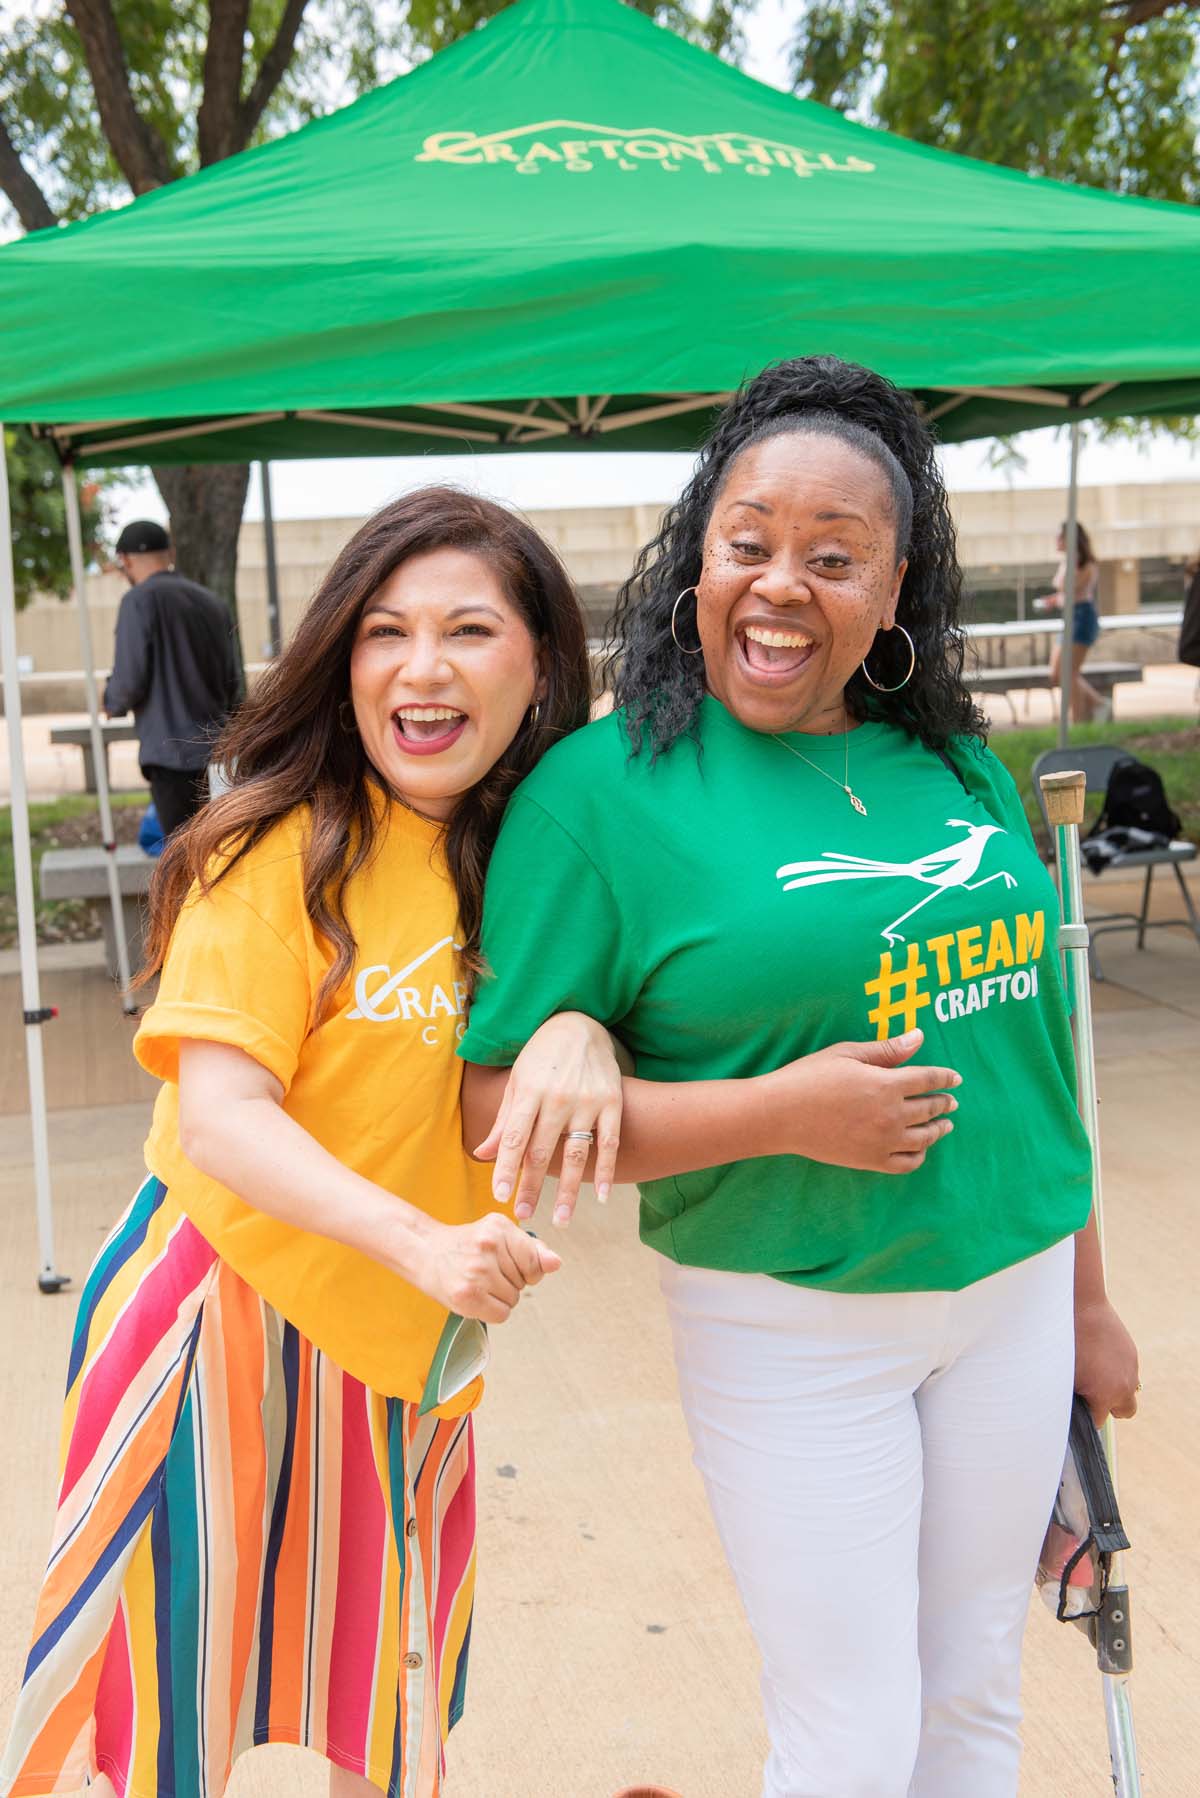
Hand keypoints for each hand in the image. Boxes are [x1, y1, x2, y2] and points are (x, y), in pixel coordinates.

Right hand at [415, 1213, 560, 1323]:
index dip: (527, 1270)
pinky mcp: (467, 1295)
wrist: (425, 1252)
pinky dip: (492, 1311)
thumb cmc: (466, 1245)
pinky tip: (477, 1297)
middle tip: (485, 1270)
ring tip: (478, 1282)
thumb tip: (556, 1263)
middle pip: (524, 1283)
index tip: (507, 1264)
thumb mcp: (500, 1235)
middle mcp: (489, 1247)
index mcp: (500, 1227)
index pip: (536, 1263)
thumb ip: (532, 1249)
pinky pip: (501, 1314)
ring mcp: (477, 1272)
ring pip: (513, 1300)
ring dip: (500, 1297)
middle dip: (510, 1281)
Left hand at [474, 1012, 623, 1225]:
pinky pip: (609, 1143)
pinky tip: (601, 1197)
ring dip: (570, 1190)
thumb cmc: (541, 1057)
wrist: (581, 1024)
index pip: (514, 1137)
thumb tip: (481, 1155)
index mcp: (529, 1091)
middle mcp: (558, 1098)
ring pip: (577, 1153)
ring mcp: (587, 1101)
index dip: (506, 1168)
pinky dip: (606, 1170)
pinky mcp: (612, 1102)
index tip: (499, 1196)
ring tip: (561, 1219)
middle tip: (524, 1215)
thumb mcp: (517, 1082)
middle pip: (543, 1151)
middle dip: (532, 1187)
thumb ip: (503, 1121)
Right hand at [766, 1028, 959, 1172]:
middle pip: (930, 1109)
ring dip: (939, 1129)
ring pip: (924, 1138)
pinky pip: (907, 1163)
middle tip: (952, 1101)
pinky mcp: (870, 1160)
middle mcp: (891, 1115)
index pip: (928, 1079)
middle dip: (945, 1103)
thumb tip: (919, 1037)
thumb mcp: (848, 1054)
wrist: (780, 1115)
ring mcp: (883, 1141)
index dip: (946, 1078)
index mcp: (887, 1084)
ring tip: (944, 1125)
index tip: (956, 1079)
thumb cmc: (810, 1077)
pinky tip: (920, 1148)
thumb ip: (887, 1050)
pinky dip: (919, 1155)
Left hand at [1074, 1297, 1138, 1424]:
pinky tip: (1097, 1354)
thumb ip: (1067, 1395)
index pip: (1097, 1421)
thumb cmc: (1063, 1339)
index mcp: (1105, 1394)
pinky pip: (1127, 1370)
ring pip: (1128, 1390)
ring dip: (1114, 1386)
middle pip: (1123, 1411)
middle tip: (1088, 1391)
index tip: (1073, 1407)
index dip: (1083, 1416)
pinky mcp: (1131, 1352)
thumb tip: (1063, 1406)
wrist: (1080, 1304)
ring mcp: (1131, 1367)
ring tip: (1092, 1370)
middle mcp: (1124, 1384)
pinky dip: (1115, 1368)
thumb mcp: (1060, 1373)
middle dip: (1107, 1406)